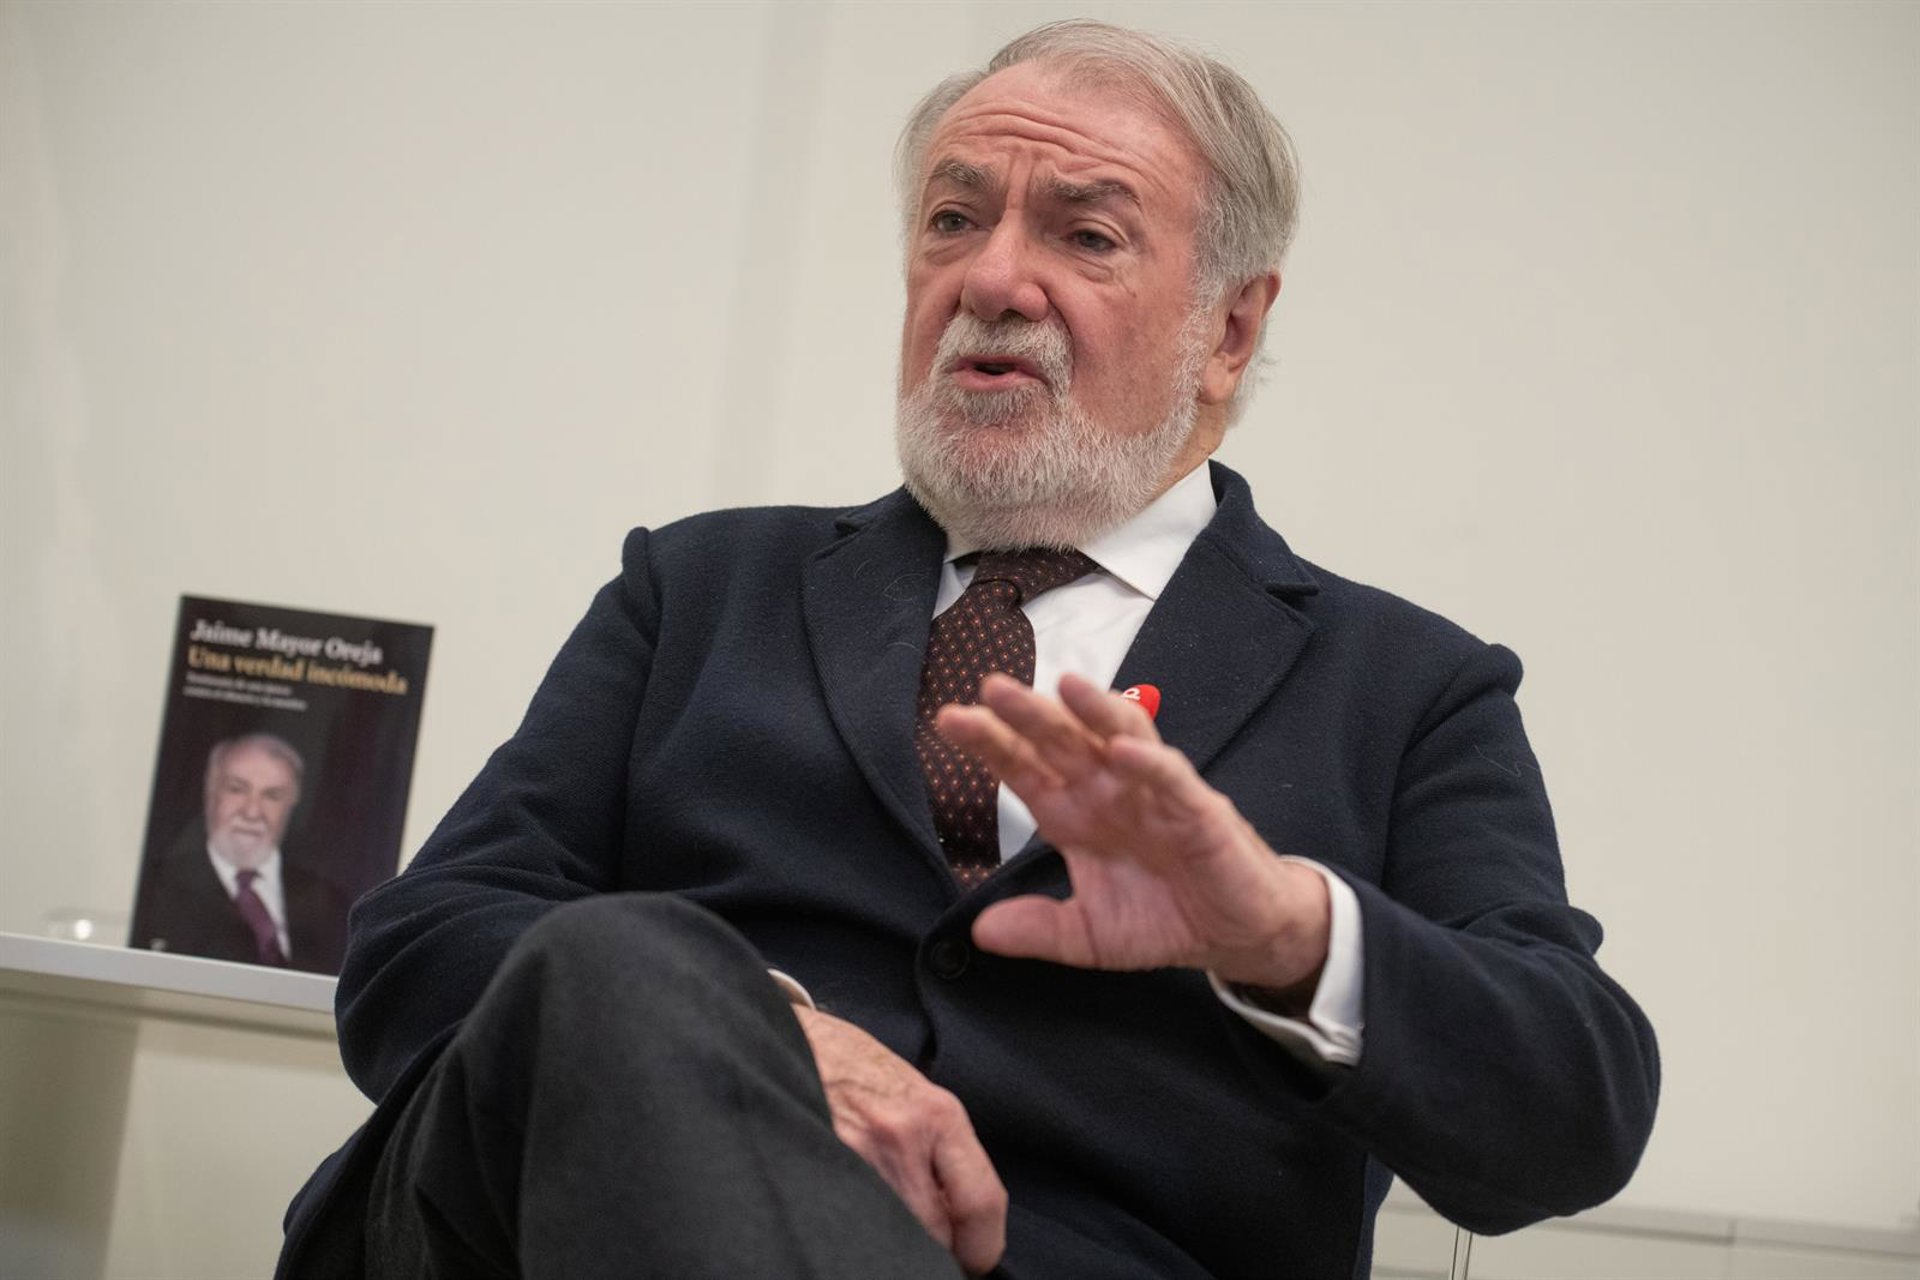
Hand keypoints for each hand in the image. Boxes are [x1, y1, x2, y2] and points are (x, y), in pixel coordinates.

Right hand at [793, 1006, 1006, 1274]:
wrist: (790, 1037)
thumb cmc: (853, 1065)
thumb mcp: (915, 1092)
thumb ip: (944, 1152)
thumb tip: (965, 1217)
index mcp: (937, 1115)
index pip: (982, 1204)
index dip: (981, 1249)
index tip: (974, 1261)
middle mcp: (900, 1136)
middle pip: (935, 1234)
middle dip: (933, 1249)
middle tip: (922, 1243)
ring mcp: (854, 1154)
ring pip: (892, 1234)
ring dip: (892, 1238)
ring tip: (882, 1222)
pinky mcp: (815, 1163)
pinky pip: (849, 1219)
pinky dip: (854, 1225)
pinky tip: (849, 1211)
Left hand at [937, 672, 1329, 992]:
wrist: (1234, 935)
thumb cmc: (1163, 918)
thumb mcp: (1088, 936)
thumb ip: (1038, 930)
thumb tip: (981, 931)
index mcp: (1075, 814)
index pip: (1026, 768)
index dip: (990, 743)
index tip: (948, 721)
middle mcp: (1109, 791)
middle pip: (1063, 740)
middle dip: (1029, 713)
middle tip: (992, 687)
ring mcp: (1153, 793)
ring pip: (1119, 736)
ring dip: (1093, 711)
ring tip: (1064, 685)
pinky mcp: (1198, 810)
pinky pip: (1172, 778)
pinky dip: (1150, 761)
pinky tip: (1123, 749)